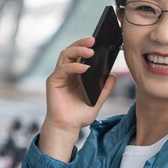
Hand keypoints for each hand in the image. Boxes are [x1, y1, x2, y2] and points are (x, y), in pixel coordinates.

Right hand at [39, 37, 117, 160]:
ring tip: (90, 51)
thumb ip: (104, 89)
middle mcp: (66, 73)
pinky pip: (63, 70)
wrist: (67, 127)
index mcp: (76, 75)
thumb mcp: (97, 101)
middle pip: (71, 51)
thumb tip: (114, 76)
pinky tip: (84, 69)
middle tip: (93, 40)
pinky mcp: (53, 82)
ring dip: (77, 51)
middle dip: (81, 44)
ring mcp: (59, 76)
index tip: (99, 42)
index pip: (80, 55)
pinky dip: (73, 67)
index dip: (87, 47)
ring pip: (65, 55)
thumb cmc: (79, 115)